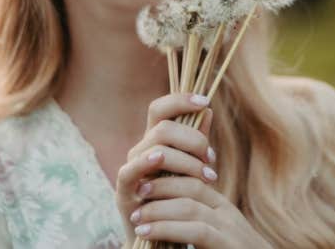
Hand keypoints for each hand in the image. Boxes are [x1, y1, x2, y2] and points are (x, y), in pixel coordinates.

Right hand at [114, 93, 272, 248]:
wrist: (160, 236)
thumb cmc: (177, 200)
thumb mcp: (191, 169)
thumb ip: (197, 142)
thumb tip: (207, 111)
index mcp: (155, 142)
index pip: (161, 109)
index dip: (180, 99)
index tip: (205, 101)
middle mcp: (140, 150)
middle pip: (163, 127)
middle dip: (193, 139)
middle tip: (211, 160)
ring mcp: (131, 169)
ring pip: (155, 147)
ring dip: (186, 159)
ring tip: (206, 177)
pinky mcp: (123, 192)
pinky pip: (130, 170)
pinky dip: (146, 162)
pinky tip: (161, 160)